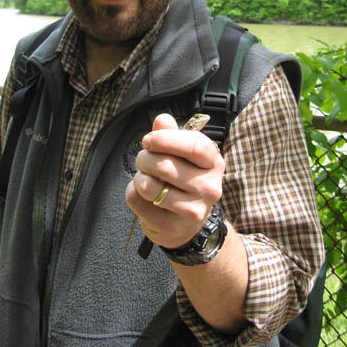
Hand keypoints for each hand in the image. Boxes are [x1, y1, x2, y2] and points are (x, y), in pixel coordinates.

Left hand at [126, 113, 224, 248]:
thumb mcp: (182, 155)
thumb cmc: (183, 180)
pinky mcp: (172, 228)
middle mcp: (209, 188)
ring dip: (139, 177)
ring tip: (146, 178)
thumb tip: (162, 119)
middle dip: (144, 158)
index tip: (148, 140)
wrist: (186, 225)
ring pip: (148, 185)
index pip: (193, 145)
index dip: (165, 139)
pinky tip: (145, 196)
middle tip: (143, 159)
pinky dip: (133, 193)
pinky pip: (137, 201)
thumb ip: (171, 135)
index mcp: (213, 163)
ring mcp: (193, 210)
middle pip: (164, 165)